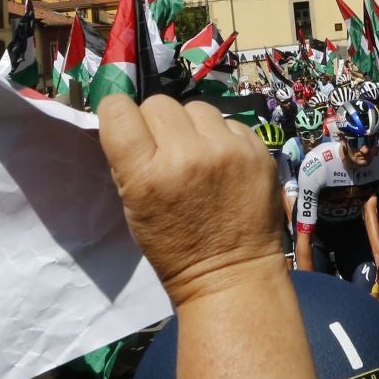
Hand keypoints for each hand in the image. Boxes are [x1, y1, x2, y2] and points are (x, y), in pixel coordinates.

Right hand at [98, 95, 281, 307]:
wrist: (232, 275)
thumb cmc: (175, 247)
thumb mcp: (134, 207)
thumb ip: (131, 161)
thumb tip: (132, 123)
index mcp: (147, 174)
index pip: (118, 110)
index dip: (118, 115)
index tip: (127, 128)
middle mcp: (188, 155)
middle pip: (159, 103)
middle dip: (157, 124)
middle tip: (166, 150)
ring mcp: (228, 150)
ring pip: (197, 108)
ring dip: (192, 127)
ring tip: (198, 155)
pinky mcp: (259, 151)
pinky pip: (230, 123)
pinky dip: (223, 138)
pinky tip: (224, 164)